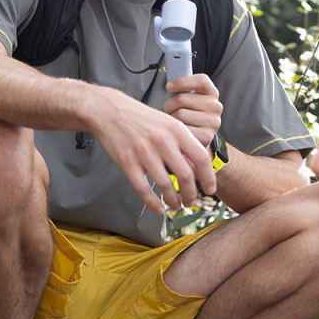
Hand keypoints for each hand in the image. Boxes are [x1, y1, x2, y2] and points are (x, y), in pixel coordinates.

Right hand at [90, 87, 215, 213]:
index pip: (201, 158)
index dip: (209, 178)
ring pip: (165, 185)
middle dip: (191, 194)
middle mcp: (162, 141)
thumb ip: (183, 144)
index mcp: (176, 130)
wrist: (108, 110)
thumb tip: (198, 171)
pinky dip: (153, 203)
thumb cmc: (140, 118)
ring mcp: (144, 152)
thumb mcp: (166, 124)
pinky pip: (143, 189)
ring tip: (176, 205)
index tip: (210, 190)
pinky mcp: (127, 162)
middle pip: (186, 176)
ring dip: (174, 200)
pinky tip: (159, 209)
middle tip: (190, 202)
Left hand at [161, 74, 222, 148]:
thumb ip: (182, 87)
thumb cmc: (190, 112)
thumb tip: (169, 83)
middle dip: (169, 105)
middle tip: (169, 109)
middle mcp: (215, 106)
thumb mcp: (189, 96)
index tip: (168, 86)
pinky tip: (180, 130)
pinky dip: (176, 131)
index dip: (181, 81)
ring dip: (171, 118)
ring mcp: (212, 122)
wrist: (198, 135)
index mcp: (211, 92)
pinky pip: (182, 129)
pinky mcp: (207, 136)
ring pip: (180, 114)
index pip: (200, 80)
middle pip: (182, 98)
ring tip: (175, 120)